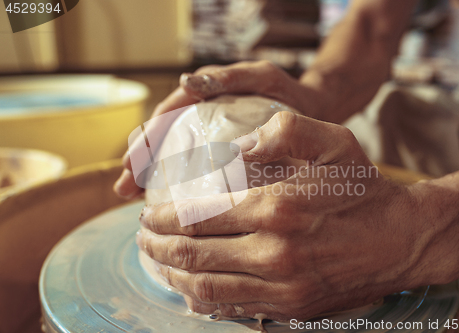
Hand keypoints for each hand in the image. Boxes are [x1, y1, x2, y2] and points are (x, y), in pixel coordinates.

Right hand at [114, 60, 333, 199]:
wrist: (314, 110)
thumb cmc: (288, 92)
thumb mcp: (260, 78)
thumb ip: (229, 78)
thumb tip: (187, 81)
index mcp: (206, 98)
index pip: (165, 117)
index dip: (146, 140)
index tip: (130, 164)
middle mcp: (204, 118)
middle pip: (163, 139)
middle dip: (140, 163)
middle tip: (125, 189)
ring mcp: (214, 137)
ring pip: (175, 156)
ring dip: (152, 176)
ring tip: (136, 200)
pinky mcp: (226, 155)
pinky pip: (196, 169)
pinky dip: (179, 184)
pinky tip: (170, 205)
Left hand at [137, 111, 435, 320]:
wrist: (401, 239)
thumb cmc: (365, 188)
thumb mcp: (334, 141)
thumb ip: (284, 131)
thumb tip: (239, 146)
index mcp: (277, 209)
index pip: (197, 217)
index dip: (163, 217)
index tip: (148, 212)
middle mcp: (275, 254)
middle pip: (193, 255)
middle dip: (156, 247)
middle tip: (142, 237)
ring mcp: (283, 287)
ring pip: (205, 288)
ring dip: (172, 276)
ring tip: (156, 263)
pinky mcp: (292, 308)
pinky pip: (233, 309)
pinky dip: (202, 299)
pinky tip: (190, 289)